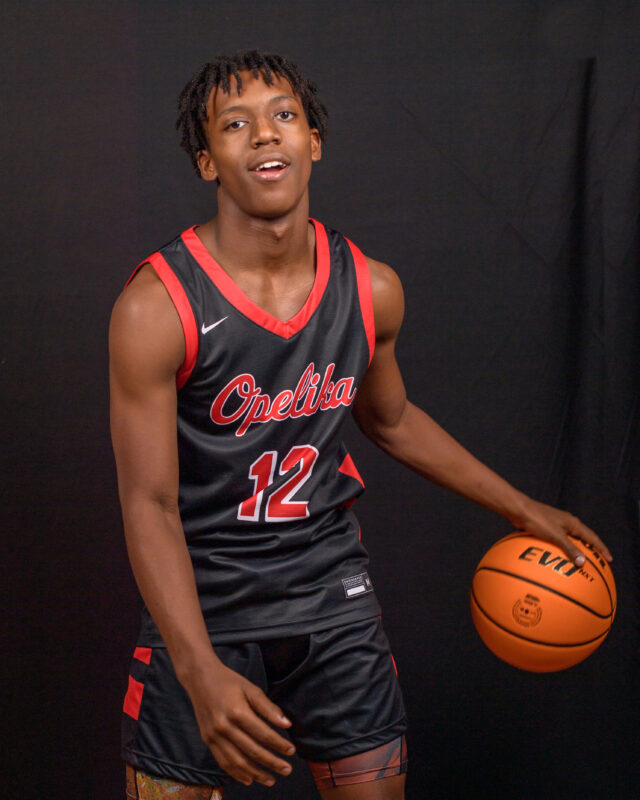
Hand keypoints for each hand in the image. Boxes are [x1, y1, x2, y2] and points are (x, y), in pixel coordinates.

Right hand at [184, 659, 294, 786]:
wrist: (200, 679)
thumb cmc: (229, 682)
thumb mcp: (251, 688)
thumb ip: (268, 707)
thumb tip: (287, 724)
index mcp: (237, 711)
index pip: (263, 734)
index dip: (278, 744)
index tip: (292, 751)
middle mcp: (224, 727)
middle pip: (252, 751)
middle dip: (271, 762)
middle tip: (287, 769)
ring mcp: (214, 736)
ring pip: (238, 762)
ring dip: (256, 773)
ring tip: (271, 779)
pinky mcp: (207, 740)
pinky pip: (223, 762)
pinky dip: (236, 773)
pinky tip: (249, 779)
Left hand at [514, 498, 612, 566]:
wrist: (518, 509)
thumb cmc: (537, 520)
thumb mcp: (555, 536)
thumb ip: (570, 549)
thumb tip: (582, 562)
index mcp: (573, 523)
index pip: (592, 537)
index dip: (602, 548)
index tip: (609, 559)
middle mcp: (567, 522)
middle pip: (583, 537)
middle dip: (591, 549)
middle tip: (598, 561)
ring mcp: (556, 524)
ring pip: (570, 539)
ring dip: (576, 549)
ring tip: (579, 561)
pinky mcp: (546, 526)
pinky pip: (558, 540)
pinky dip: (562, 549)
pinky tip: (557, 557)